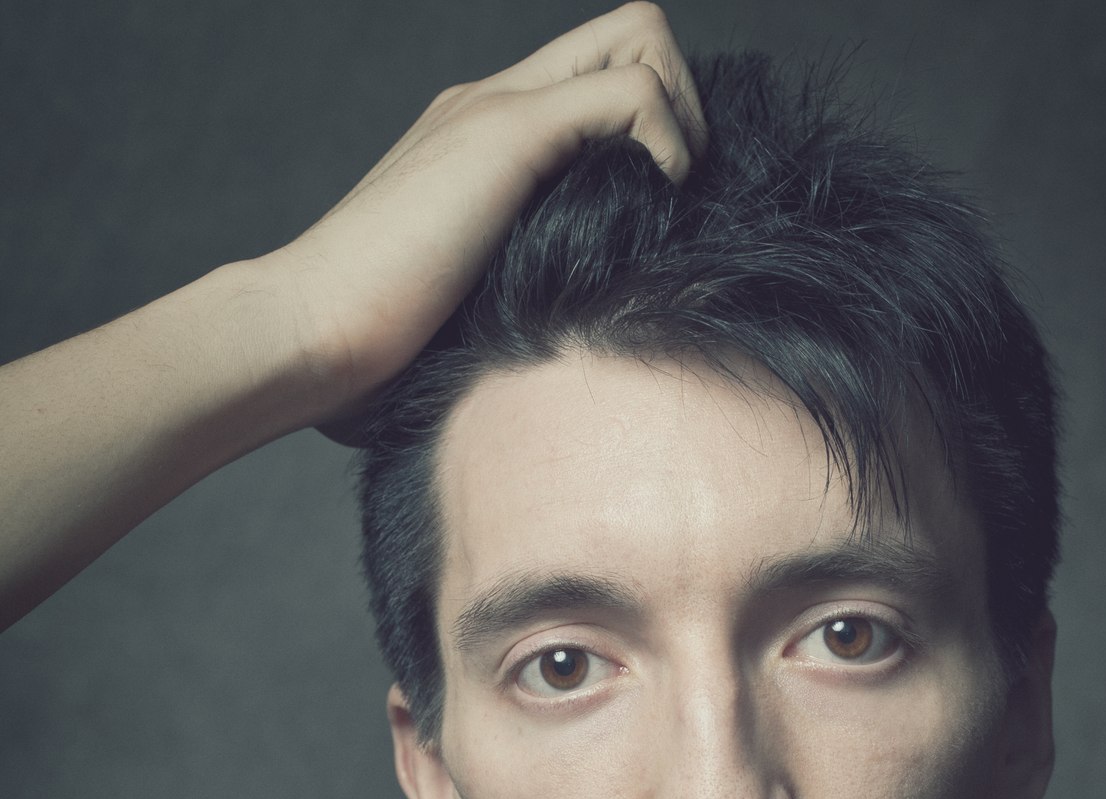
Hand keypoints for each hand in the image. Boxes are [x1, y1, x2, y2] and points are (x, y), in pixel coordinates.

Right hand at [260, 4, 706, 440]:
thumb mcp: (464, 309)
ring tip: (666, 205)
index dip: (654, 126)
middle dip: (686, 105)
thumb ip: (508, 294)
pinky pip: (631, 93)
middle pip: (630, 31)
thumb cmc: (370, 349)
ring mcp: (496, 108)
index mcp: (480, 137)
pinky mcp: (506, 135)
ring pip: (642, 39)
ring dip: (684, 118)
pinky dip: (668, 145)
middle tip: (679, 199)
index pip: (595, 75)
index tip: (662, 213)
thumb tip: (552, 349)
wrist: (308, 332)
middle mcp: (491, 101)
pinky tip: (651, 212)